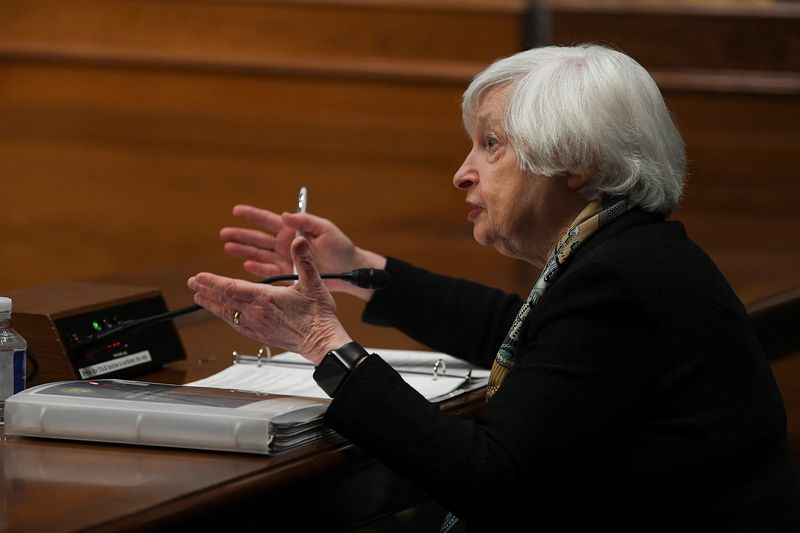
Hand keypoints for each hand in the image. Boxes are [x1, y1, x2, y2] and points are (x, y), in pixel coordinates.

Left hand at [188, 237, 351, 363]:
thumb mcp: (313, 284)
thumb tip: (299, 240)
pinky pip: (236, 325)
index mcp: (265, 299)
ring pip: (227, 314)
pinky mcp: (259, 336)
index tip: (199, 276)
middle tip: (192, 284)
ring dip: (212, 304)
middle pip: (224, 301)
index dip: (213, 282)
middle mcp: (256, 314)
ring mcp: (256, 326)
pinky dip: (225, 316)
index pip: (231, 288)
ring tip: (200, 298)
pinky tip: (223, 314)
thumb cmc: (318, 317)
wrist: (321, 342)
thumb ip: (304, 260)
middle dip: (206, 291)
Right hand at [220, 204, 385, 297]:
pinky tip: (247, 264)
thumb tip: (285, 215)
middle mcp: (285, 244)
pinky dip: (258, 268)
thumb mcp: (325, 230)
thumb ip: (305, 221)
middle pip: (258, 238)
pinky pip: (269, 271)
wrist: (349, 271)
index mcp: (292, 230)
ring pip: (259, 254)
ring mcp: (285, 260)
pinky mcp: (288, 275)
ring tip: (228, 247)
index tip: (236, 210)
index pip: (268, 221)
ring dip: (244, 250)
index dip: (252, 215)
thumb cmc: (340, 247)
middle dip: (241, 235)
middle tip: (224, 233)